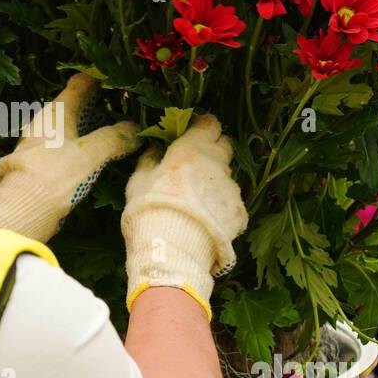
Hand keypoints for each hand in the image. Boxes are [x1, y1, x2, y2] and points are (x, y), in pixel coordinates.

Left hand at [0, 74, 140, 241]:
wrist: (22, 208)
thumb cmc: (54, 175)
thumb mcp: (90, 154)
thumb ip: (115, 138)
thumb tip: (136, 130)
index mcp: (57, 111)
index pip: (81, 82)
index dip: (102, 77)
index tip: (123, 81)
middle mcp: (46, 121)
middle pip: (77, 104)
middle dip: (103, 105)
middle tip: (130, 110)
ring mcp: (42, 141)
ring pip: (72, 125)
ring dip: (94, 127)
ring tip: (120, 133)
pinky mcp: (41, 161)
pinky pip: (68, 144)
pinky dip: (85, 144)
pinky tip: (99, 155)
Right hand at [121, 114, 246, 318]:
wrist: (171, 253)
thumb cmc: (149, 212)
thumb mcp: (137, 182)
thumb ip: (149, 159)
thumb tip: (155, 146)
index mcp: (191, 151)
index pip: (210, 124)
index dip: (203, 128)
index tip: (193, 134)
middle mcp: (217, 165)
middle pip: (224, 147)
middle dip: (213, 151)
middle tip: (195, 167)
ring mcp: (232, 190)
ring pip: (227, 178)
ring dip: (215, 184)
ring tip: (197, 204)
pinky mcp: (240, 214)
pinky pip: (232, 205)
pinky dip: (222, 209)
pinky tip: (206, 223)